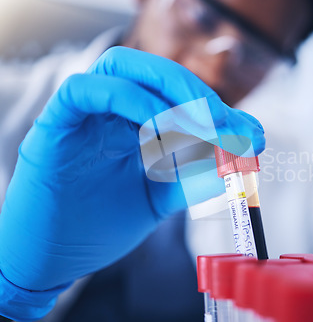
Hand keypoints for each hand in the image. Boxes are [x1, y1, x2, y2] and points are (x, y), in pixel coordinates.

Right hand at [0, 47, 264, 319]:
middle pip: (147, 67)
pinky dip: (127, 100)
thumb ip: (197, 172)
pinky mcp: (51, 129)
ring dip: (166, 91)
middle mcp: (106, 113)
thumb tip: (243, 148)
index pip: (172, 91)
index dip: (212, 103)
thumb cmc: (100, 227)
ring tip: (197, 128)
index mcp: (130, 124)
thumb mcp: (162, 196)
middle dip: (192, 88)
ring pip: (118, 66)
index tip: (246, 130)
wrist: (52, 261)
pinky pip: (82, 92)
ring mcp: (80, 117)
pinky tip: (158, 128)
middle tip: (223, 120)